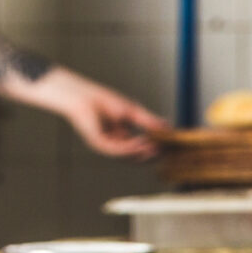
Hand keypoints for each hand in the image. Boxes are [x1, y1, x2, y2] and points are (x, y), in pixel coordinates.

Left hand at [34, 68, 167, 158]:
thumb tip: (167, 127)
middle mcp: (114, 144)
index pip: (141, 148)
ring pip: (128, 156)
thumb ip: (149, 121)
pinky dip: (132, 147)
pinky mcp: (99, 143)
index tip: (169, 146)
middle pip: (136, 157)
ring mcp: (107, 145)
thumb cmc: (103, 101)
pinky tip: (143, 141)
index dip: (155, 148)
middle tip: (165, 151)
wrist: (82, 96)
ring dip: (144, 152)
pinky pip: (118, 150)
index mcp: (121, 138)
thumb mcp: (133, 112)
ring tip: (157, 147)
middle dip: (152, 155)